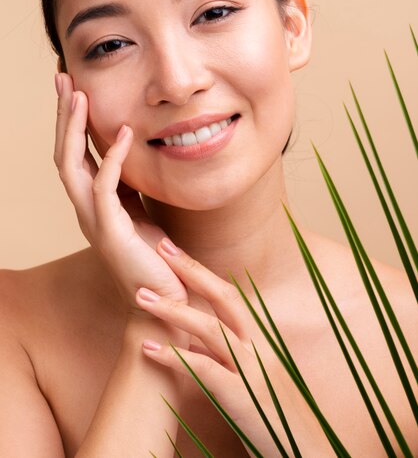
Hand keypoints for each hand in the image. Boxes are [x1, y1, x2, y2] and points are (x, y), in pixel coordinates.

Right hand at [54, 73, 186, 307]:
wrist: (163, 302)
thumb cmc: (154, 259)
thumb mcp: (140, 212)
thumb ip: (129, 187)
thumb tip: (134, 154)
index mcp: (93, 202)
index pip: (75, 154)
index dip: (72, 121)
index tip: (73, 89)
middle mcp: (85, 209)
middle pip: (64, 153)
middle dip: (63, 115)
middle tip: (62, 78)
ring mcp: (94, 220)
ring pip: (71, 166)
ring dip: (73, 129)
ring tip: (77, 95)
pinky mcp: (110, 231)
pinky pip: (105, 187)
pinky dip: (113, 157)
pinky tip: (124, 132)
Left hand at [136, 239, 292, 456]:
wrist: (307, 453)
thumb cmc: (275, 416)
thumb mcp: (253, 376)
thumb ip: (229, 353)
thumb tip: (198, 336)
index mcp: (259, 340)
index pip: (230, 295)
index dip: (202, 270)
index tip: (174, 249)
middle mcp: (258, 348)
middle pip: (225, 298)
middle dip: (192, 270)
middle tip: (160, 247)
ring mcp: (252, 371)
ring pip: (212, 329)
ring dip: (174, 310)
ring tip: (141, 296)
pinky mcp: (243, 399)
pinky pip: (207, 371)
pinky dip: (176, 357)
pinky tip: (149, 350)